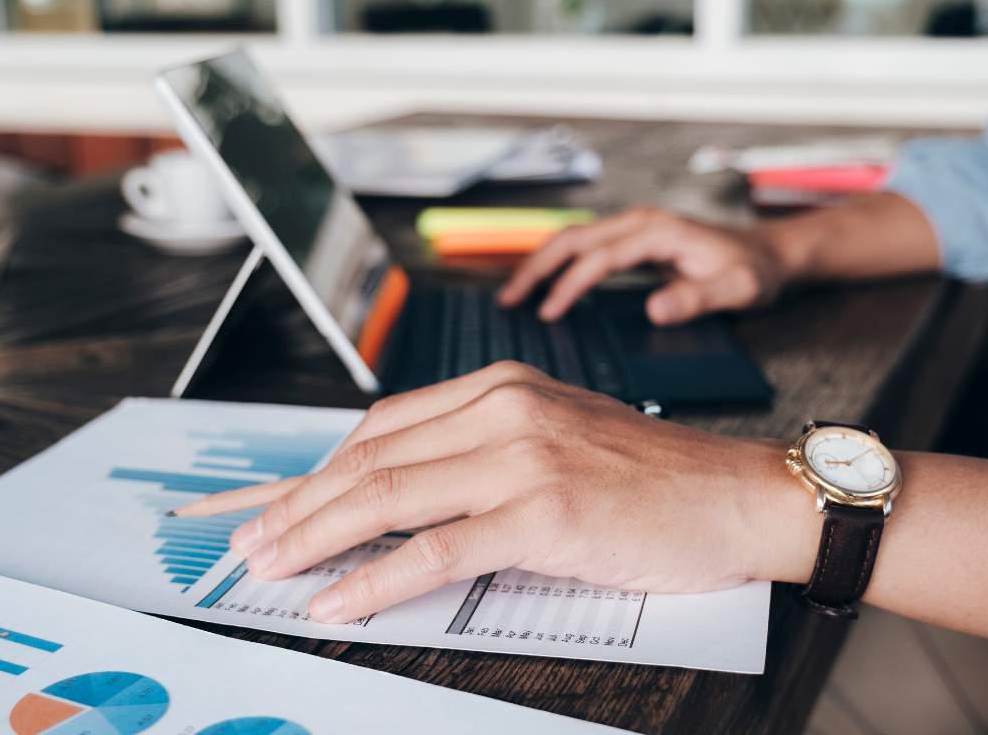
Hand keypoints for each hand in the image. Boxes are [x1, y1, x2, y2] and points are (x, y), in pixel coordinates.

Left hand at [228, 362, 816, 623]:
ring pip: (388, 496)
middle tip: (251, 541)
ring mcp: (522, 457)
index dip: (322, 468)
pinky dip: (375, 578)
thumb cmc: (650, 477)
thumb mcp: (556, 439)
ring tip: (271, 568)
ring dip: (315, 537)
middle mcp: (504, 409)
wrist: (736, 495)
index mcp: (501, 386)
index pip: (384, 425)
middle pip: (371, 457)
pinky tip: (340, 601)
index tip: (283, 502)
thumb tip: (404, 493)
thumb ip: (483, 452)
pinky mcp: (541, 512)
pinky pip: (436, 549)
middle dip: (298, 504)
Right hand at [496, 205, 789, 324]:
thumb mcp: (739, 290)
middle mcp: (641, 222)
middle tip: (509, 300)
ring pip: (573, 238)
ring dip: (541, 263)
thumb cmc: (755, 273)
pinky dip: (558, 263)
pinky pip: (585, 247)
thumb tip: (653, 309)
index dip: (570, 285)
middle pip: (573, 237)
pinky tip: (544, 285)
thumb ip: (698, 299)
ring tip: (514, 295)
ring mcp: (635, 227)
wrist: (769, 255)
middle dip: (536, 268)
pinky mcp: (633, 240)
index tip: (548, 313)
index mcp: (660, 231)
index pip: (600, 257)